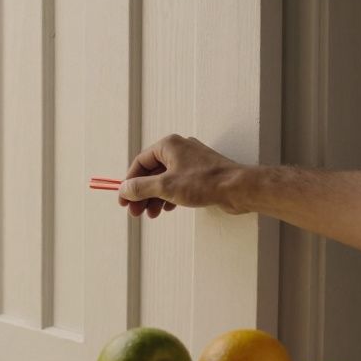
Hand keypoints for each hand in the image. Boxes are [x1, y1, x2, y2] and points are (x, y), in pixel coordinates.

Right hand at [118, 135, 247, 217]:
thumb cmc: (204, 183)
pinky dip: (169, 196)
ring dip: (154, 198)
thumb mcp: (165, 186)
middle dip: (142, 194)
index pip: (140, 163)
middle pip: (151, 172)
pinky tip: (167, 209)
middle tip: (136, 212)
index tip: (124, 200)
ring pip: (164, 180)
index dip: (129, 182)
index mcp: (168, 145)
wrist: (238, 188)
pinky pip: (177, 184)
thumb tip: (123, 189)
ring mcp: (191, 162)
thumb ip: (141, 187)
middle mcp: (179, 150)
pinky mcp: (200, 174)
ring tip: (151, 215)